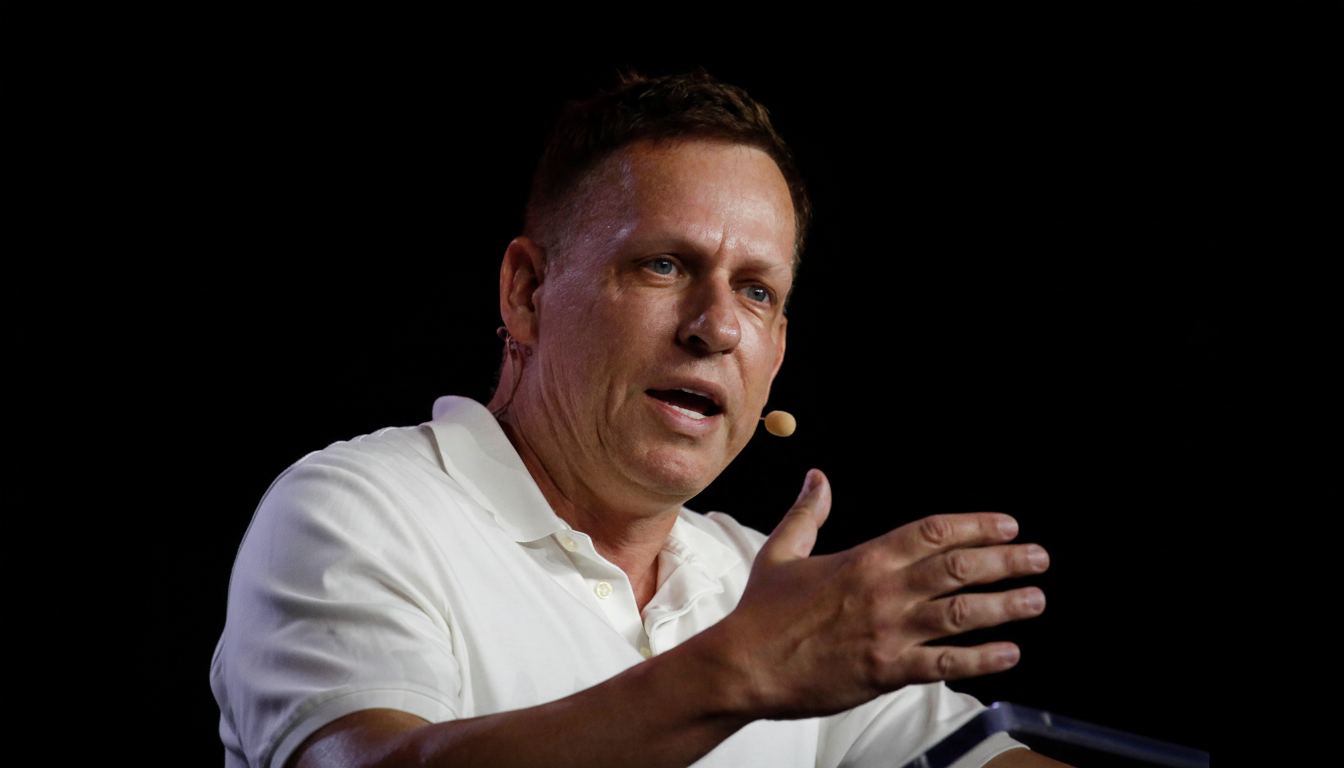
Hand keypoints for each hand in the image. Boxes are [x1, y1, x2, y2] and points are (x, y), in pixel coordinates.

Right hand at [710, 469, 1048, 719]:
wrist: (743, 666)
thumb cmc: (762, 613)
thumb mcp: (782, 552)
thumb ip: (808, 514)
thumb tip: (817, 477)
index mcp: (864, 559)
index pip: (932, 532)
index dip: (976, 525)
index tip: (1007, 525)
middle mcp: (882, 591)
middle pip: (958, 567)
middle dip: (1006, 560)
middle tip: (1038, 557)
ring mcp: (887, 632)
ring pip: (960, 613)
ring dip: (1004, 605)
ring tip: (1035, 599)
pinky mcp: (886, 671)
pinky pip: (944, 664)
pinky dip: (981, 658)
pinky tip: (1008, 652)